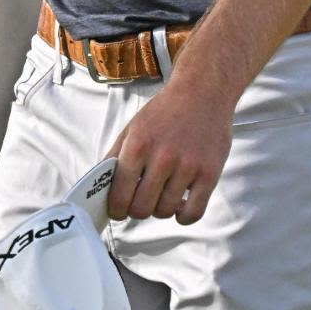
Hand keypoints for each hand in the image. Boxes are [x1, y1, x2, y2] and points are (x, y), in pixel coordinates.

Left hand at [107, 79, 233, 225]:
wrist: (202, 92)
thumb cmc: (165, 111)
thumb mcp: (132, 128)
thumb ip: (115, 156)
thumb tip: (101, 186)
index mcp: (138, 146)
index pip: (119, 193)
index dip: (116, 209)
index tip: (118, 212)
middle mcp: (162, 158)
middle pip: (141, 208)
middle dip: (136, 211)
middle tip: (140, 202)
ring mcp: (187, 167)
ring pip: (165, 211)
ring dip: (160, 210)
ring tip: (162, 196)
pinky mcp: (209, 174)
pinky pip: (193, 213)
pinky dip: (183, 217)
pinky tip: (180, 205)